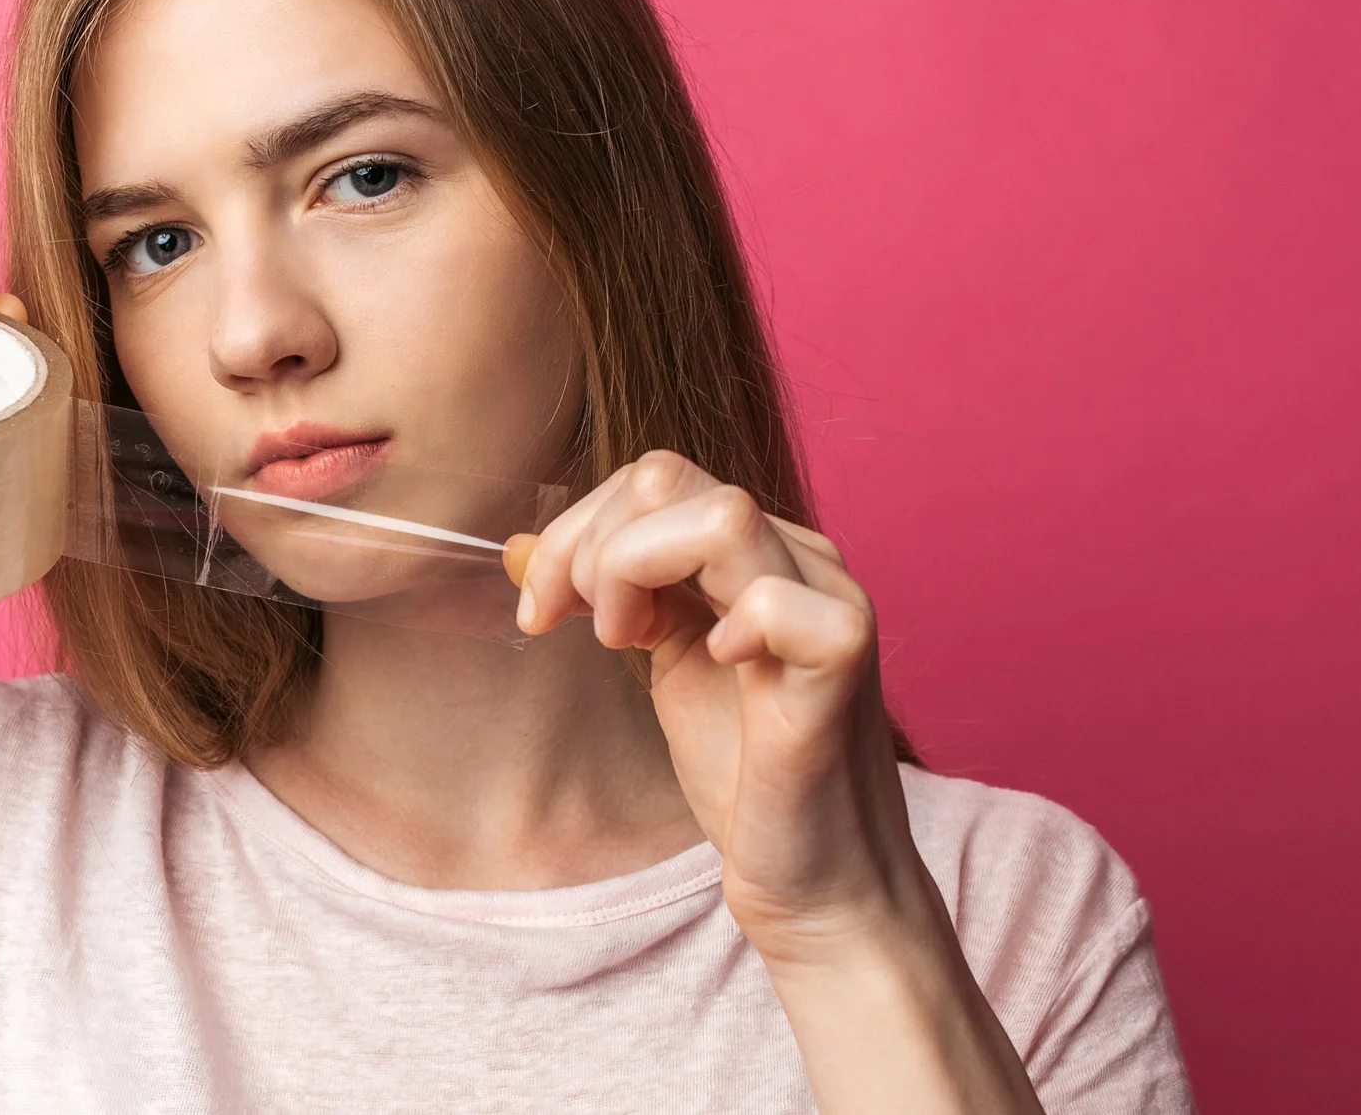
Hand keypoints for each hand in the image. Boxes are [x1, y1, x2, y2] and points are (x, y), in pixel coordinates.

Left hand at [503, 452, 934, 963]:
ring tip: (625, 642)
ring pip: (721, 514)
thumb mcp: (662, 662)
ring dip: (635, 570)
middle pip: (666, 477)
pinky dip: (730, 625)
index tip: (541, 612)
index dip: (574, 532)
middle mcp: (801, 558)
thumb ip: (610, 593)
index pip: (650, 480)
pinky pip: (776, 600)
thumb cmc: (748, 779)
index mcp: (757, 550)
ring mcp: (831, 601)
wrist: (818, 884)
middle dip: (584, 545)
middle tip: (573, 629)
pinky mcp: (842, 661)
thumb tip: (517, 547)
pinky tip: (717, 666)